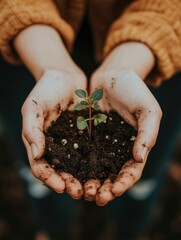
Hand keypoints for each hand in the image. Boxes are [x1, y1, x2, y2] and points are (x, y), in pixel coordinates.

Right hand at [22, 69, 86, 198]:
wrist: (65, 76)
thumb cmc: (45, 89)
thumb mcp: (33, 107)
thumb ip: (32, 130)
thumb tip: (37, 155)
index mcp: (40, 143)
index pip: (41, 167)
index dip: (49, 178)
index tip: (60, 185)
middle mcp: (56, 146)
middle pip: (60, 171)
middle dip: (69, 184)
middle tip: (79, 193)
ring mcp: (72, 142)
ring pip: (78, 166)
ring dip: (84, 179)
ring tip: (93, 188)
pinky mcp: (87, 136)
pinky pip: (92, 152)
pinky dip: (97, 164)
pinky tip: (106, 170)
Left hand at [84, 68, 161, 205]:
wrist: (113, 74)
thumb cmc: (135, 90)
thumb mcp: (148, 110)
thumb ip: (147, 135)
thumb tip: (138, 159)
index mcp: (135, 146)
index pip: (131, 171)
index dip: (124, 183)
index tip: (114, 190)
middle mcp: (117, 148)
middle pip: (111, 175)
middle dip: (104, 188)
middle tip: (95, 197)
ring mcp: (101, 142)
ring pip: (95, 168)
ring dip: (89, 182)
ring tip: (81, 191)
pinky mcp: (87, 135)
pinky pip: (81, 152)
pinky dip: (76, 165)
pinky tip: (70, 173)